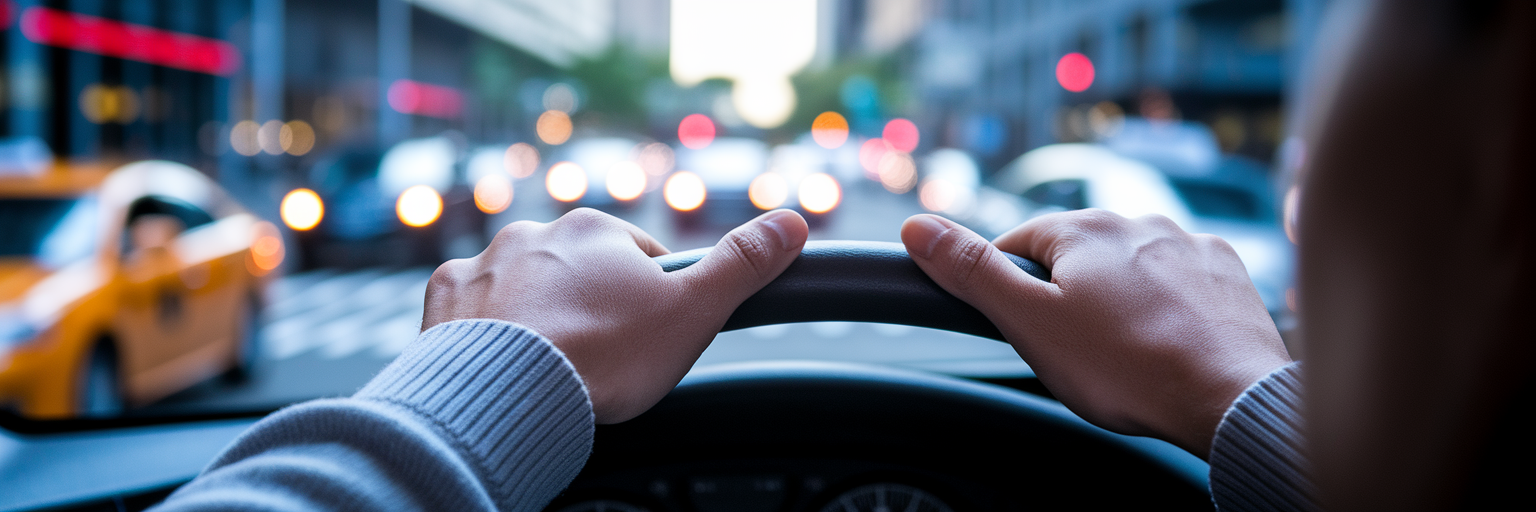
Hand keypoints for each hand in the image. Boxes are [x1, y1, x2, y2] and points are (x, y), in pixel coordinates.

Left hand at [423, 208, 808, 422]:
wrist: (511, 392)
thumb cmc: (604, 356)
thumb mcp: (693, 311)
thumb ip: (742, 265)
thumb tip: (793, 221)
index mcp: (597, 230)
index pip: (637, 257)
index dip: (648, 299)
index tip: (645, 336)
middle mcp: (536, 234)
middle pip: (577, 269)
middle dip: (589, 305)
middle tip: (600, 356)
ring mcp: (485, 264)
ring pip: (522, 285)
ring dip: (537, 314)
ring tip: (553, 362)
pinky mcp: (446, 298)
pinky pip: (470, 306)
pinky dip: (486, 328)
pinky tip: (504, 357)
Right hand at [901, 210, 1290, 456]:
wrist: (1231, 398)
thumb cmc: (1129, 368)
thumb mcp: (1030, 323)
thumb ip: (972, 272)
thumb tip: (916, 226)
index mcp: (1082, 229)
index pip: (1018, 246)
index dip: (1010, 290)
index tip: (1021, 329)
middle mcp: (1137, 221)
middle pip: (1076, 256)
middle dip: (1067, 296)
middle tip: (1074, 351)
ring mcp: (1188, 244)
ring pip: (1130, 267)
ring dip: (1120, 299)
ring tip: (1125, 353)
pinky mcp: (1226, 272)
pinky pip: (1179, 281)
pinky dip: (1168, 307)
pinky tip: (1166, 343)